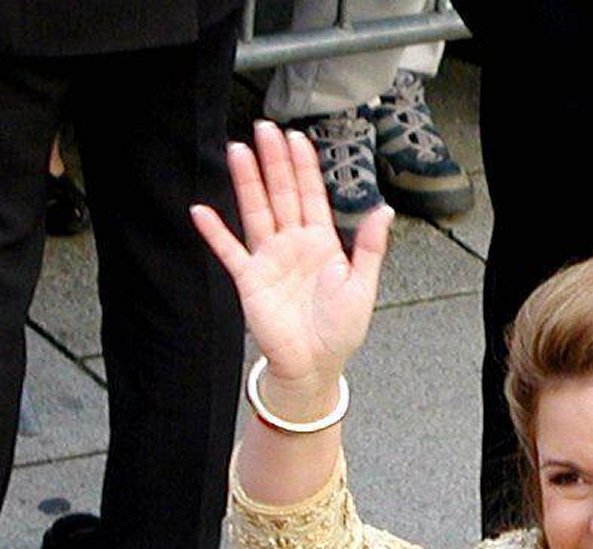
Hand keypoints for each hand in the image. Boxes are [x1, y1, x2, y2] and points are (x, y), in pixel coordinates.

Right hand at [191, 121, 390, 409]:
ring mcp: (269, 260)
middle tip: (264, 129)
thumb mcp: (362, 286)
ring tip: (237, 151)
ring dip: (247, 183)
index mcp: (321, 244)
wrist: (314, 367)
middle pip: (281, 194)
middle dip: (273, 161)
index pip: (311, 196)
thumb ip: (370, 247)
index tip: (296, 138)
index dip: (303, 166)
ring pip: (256, 211)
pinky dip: (215, 233)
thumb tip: (383, 209)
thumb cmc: (340, 331)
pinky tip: (201, 211)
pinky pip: (229, 251)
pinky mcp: (250, 280)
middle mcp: (293, 245)